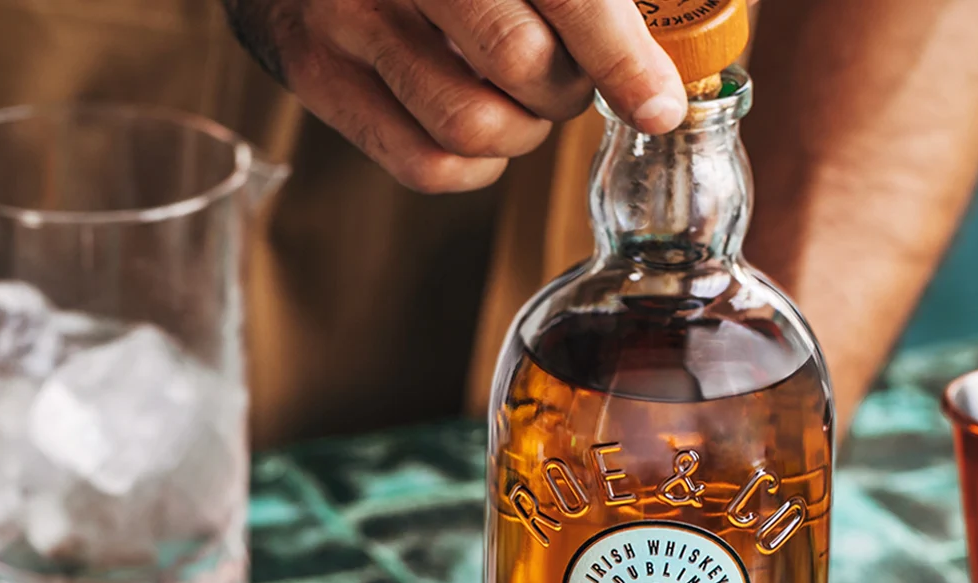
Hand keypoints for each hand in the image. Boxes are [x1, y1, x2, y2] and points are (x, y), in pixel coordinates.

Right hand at [222, 0, 686, 191]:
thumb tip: (654, 52)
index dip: (620, 57)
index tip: (660, 106)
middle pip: (523, 63)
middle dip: (568, 92)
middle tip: (568, 82)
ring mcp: (345, 17)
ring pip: (474, 126)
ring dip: (521, 134)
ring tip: (517, 104)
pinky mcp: (317, 74)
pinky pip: (425, 166)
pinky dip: (475, 170)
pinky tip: (477, 131)